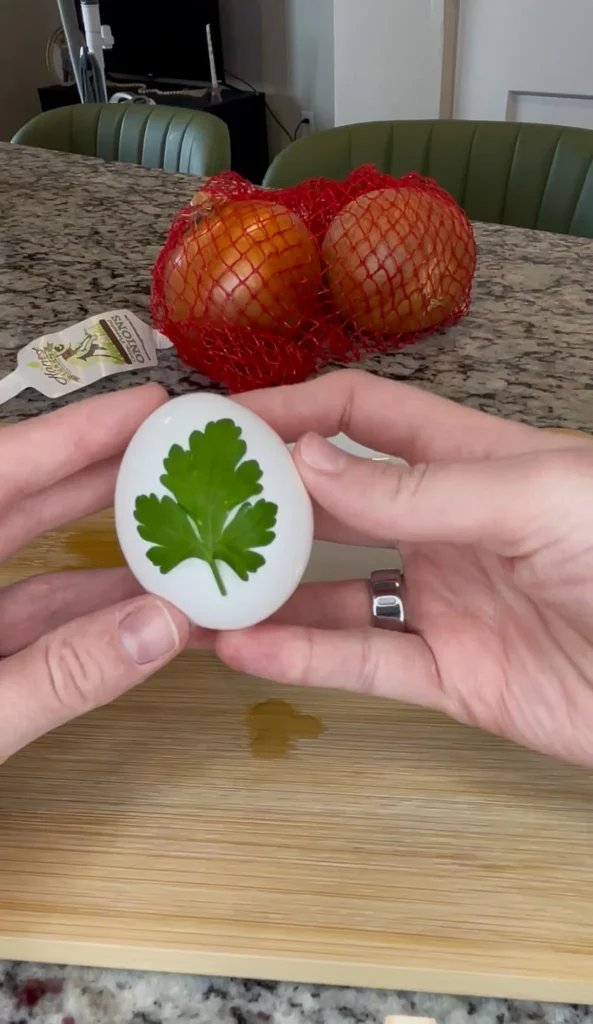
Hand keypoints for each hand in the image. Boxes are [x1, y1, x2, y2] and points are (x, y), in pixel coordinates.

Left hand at [0, 385, 188, 763]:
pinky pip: (36, 629)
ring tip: (181, 529)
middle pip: (22, 507)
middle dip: (102, 478)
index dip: (74, 436)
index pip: (0, 477)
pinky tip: (151, 611)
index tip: (144, 410)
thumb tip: (161, 626)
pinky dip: (92, 620)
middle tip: (175, 455)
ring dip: (110, 556)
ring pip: (37, 570)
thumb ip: (59, 676)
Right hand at [216, 369, 592, 766]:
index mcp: (473, 462)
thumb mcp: (534, 499)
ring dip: (265, 592)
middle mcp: (447, 528)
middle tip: (183, 510)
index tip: (220, 422)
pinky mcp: (453, 677)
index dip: (292, 413)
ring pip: (333, 594)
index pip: (363, 419)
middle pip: (334, 506)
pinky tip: (243, 652)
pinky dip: (303, 661)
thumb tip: (304, 458)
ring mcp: (445, 603)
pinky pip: (365, 664)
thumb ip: (420, 486)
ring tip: (191, 587)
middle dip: (261, 503)